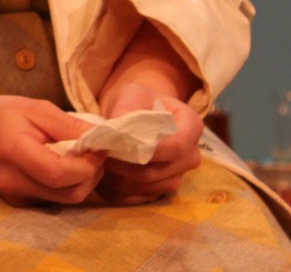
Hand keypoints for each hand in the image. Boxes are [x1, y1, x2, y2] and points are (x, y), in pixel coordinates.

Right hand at [0, 93, 106, 204]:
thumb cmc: (1, 114)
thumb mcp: (36, 108)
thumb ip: (70, 126)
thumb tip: (103, 140)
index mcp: (13, 152)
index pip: (60, 174)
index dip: (88, 165)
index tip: (98, 149)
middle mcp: (12, 181)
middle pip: (70, 193)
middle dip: (90, 175)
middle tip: (92, 154)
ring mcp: (13, 196)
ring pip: (65, 200)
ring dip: (80, 181)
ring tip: (75, 158)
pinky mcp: (17, 202)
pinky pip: (54, 200)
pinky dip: (65, 185)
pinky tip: (58, 166)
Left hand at [95, 82, 203, 205]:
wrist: (139, 113)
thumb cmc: (137, 101)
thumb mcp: (131, 94)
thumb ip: (125, 108)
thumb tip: (116, 129)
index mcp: (192, 127)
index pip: (176, 146)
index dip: (148, 149)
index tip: (118, 144)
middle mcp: (191, 156)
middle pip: (158, 170)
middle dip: (125, 163)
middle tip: (99, 151)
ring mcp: (178, 176)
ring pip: (146, 186)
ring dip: (118, 175)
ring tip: (99, 158)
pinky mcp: (161, 190)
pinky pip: (138, 197)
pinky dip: (117, 187)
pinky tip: (103, 172)